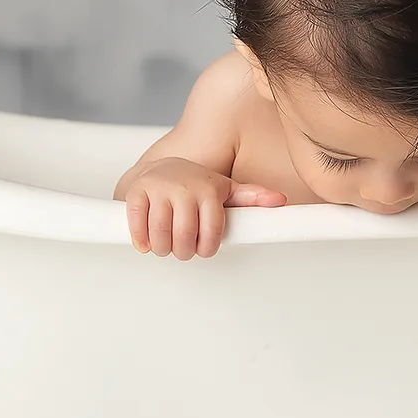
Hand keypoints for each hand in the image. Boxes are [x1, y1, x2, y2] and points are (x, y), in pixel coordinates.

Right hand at [124, 158, 285, 258]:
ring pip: (161, 235)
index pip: (211, 233)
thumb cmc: (195, 184)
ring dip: (162, 249)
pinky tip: (146, 243)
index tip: (202, 250)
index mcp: (208, 190)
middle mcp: (184, 188)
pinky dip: (141, 239)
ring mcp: (159, 188)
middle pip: (185, 238)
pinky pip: (137, 224)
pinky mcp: (136, 192)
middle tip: (182, 249)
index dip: (206, 249)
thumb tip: (280, 201)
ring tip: (165, 247)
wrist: (159, 166)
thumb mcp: (226, 189)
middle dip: (183, 251)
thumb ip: (252, 197)